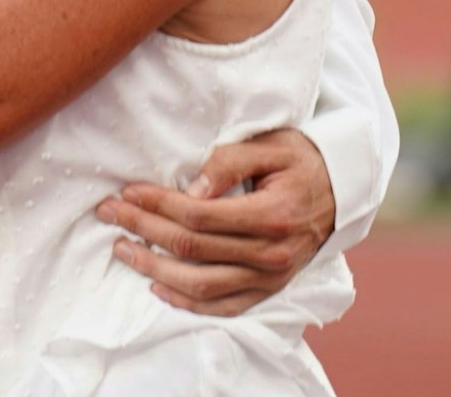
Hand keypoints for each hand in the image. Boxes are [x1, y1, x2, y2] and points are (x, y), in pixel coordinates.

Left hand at [98, 127, 335, 314]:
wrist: (341, 191)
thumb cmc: (299, 161)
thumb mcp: (270, 145)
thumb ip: (230, 161)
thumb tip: (193, 187)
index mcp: (273, 214)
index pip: (199, 216)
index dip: (157, 205)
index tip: (127, 191)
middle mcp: (272, 253)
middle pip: (192, 248)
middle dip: (143, 229)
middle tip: (109, 212)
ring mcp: (271, 278)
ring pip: (201, 284)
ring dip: (154, 268)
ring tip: (122, 248)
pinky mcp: (269, 290)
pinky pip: (224, 306)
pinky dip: (188, 302)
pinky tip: (157, 286)